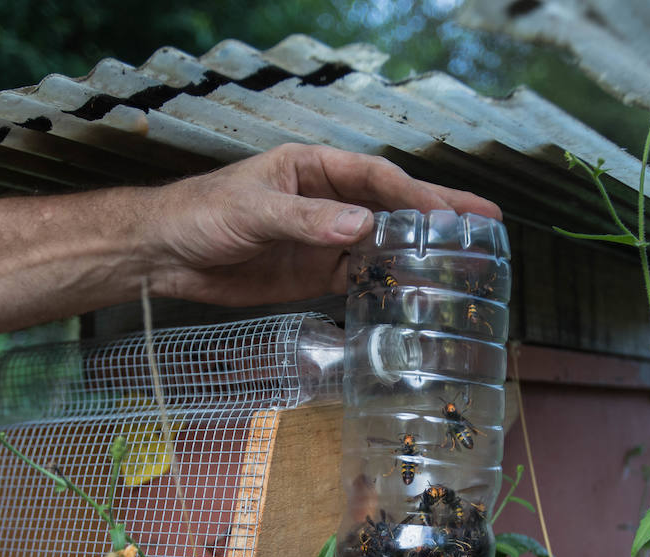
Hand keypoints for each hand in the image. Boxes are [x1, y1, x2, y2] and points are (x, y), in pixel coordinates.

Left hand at [138, 143, 501, 305]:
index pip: (376, 178)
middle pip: (391, 207)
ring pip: (381, 245)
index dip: (417, 191)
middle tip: (485, 223)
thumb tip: (362, 226)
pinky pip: (358, 278)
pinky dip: (385, 286)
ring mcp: (322, 239)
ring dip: (416, 255)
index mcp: (313, 169)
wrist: (164, 255)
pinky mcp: (312, 274)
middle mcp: (326, 201)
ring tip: (462, 264)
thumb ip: (307, 220)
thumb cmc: (201, 214)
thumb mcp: (252, 211)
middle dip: (436, 215)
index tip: (451, 209)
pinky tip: (413, 294)